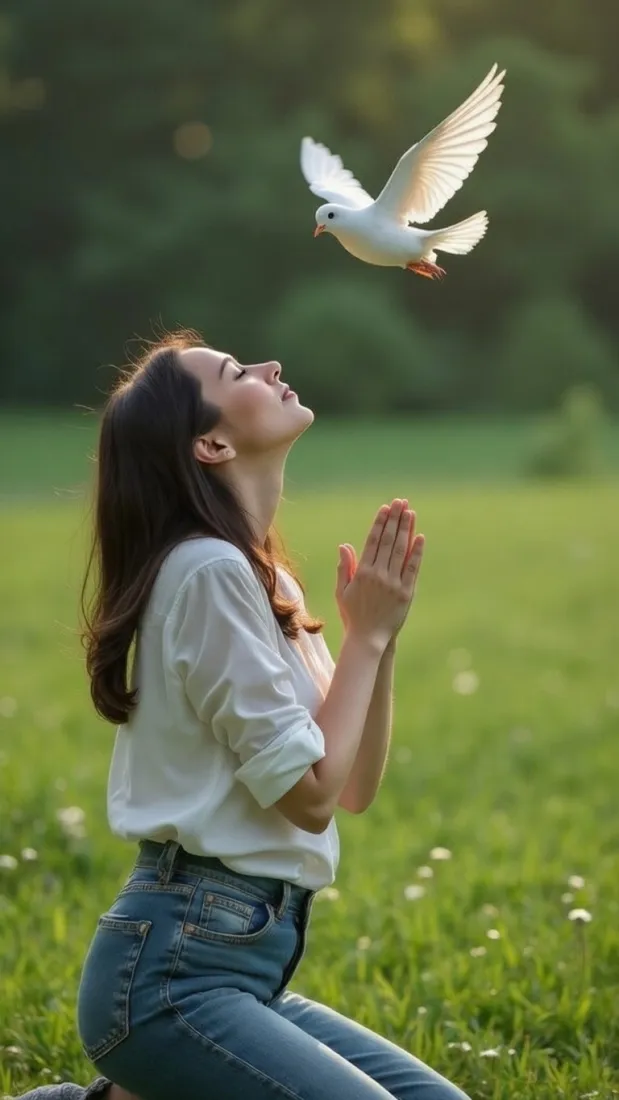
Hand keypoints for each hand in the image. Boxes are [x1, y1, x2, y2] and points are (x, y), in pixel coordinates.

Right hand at [335, 498, 424, 649]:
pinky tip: (419, 537)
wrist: (368, 639)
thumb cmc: (353, 615)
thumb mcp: (343, 591)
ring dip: (406, 529)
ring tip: (410, 512)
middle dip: (395, 519)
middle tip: (400, 502)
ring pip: (401, 551)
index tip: (385, 508)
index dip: (380, 523)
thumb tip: (345, 545)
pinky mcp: (406, 593)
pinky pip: (412, 569)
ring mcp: (393, 584)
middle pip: (388, 541)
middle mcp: (378, 575)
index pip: (373, 541)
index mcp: (362, 573)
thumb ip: (345, 568)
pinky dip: (416, 552)